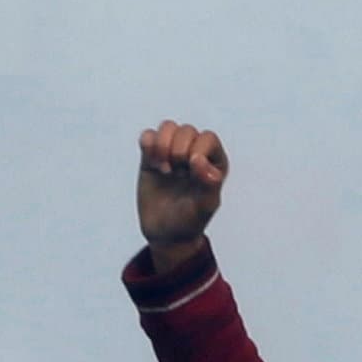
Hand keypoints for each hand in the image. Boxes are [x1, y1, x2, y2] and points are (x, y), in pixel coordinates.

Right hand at [136, 123, 226, 268]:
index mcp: (214, 161)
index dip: (196, 150)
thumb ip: (209, 183)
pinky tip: (151, 164)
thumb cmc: (190, 221)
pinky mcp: (151, 157)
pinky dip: (147, 144)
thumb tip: (197, 159)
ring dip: (162, 145)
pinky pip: (148, 136)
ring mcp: (172, 153)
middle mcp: (194, 152)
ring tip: (162, 168)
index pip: (207, 138)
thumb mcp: (205, 206)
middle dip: (177, 151)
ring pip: (168, 127)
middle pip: (186, 130)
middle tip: (174, 174)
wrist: (166, 235)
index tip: (189, 173)